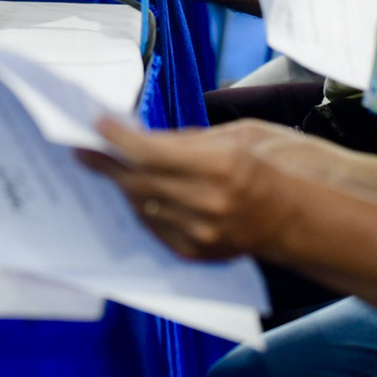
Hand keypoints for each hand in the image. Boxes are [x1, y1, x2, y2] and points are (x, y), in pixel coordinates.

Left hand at [78, 119, 306, 260]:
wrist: (292, 219)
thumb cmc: (264, 170)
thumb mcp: (234, 139)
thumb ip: (186, 140)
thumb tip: (140, 137)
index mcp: (222, 166)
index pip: (152, 152)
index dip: (119, 138)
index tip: (97, 124)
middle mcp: (210, 202)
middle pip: (139, 181)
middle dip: (108, 163)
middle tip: (85, 149)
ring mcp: (202, 233)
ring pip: (142, 205)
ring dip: (122, 185)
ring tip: (108, 167)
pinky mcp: (197, 252)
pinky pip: (154, 228)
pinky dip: (141, 207)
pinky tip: (134, 192)